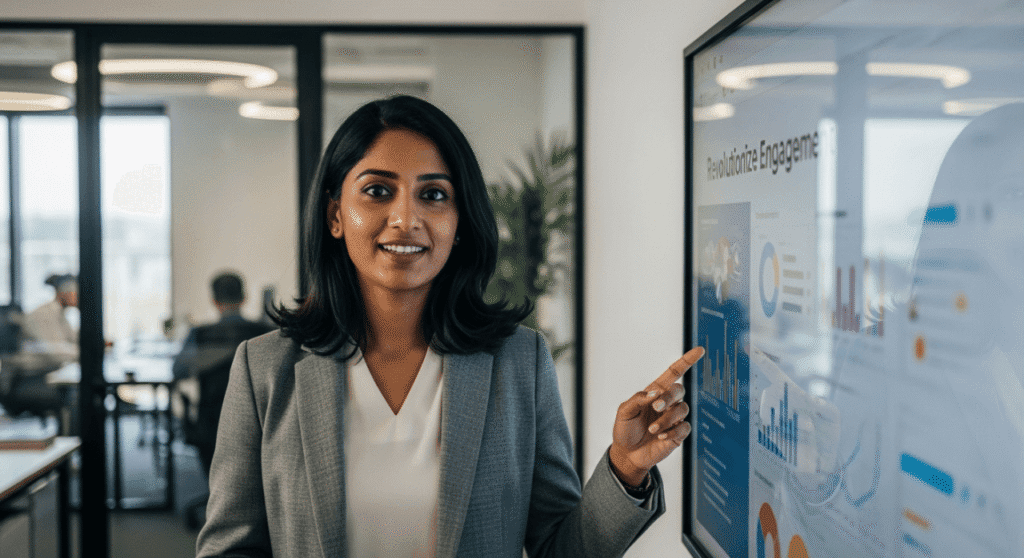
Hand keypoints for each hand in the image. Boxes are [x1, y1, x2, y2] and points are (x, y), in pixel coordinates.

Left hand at [608, 347, 704, 486]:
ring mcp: (673, 418)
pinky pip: (684, 428)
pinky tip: (661, 437)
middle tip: (656, 407)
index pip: (673, 373)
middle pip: (679, 390)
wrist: (627, 454)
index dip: (686, 361)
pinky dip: (673, 432)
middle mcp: (667, 403)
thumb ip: (638, 399)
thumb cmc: (625, 430)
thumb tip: (655, 394)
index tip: (699, 350)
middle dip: (669, 397)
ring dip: (667, 419)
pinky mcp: (678, 433)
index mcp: (655, 392)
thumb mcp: (624, 411)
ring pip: (682, 410)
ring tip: (653, 430)